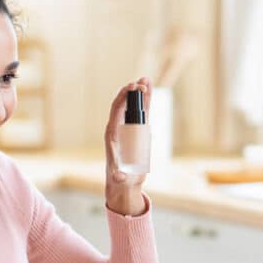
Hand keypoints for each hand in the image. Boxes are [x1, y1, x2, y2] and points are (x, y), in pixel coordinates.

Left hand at [104, 76, 150, 215]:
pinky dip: (146, 101)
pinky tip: (150, 90)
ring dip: (140, 93)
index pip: (116, 110)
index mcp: (112, 133)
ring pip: (134, 106)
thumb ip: (119, 176)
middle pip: (124, 104)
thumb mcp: (120, 178)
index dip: (123, 97)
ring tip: (147, 79)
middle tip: (143, 82)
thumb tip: (119, 176)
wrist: (124, 183)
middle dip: (132, 91)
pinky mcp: (138, 131)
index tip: (133, 88)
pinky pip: (142, 113)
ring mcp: (129, 128)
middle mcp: (119, 127)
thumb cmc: (120, 179)